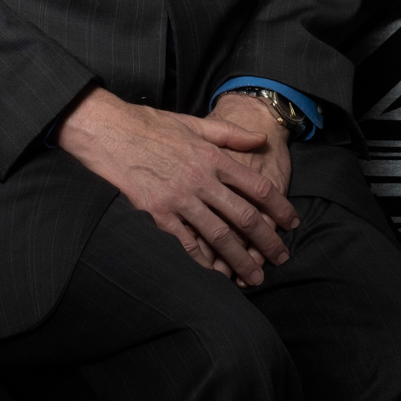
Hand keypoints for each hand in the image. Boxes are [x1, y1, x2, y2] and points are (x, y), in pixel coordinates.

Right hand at [58, 89, 296, 286]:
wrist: (108, 130)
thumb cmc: (150, 125)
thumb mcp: (194, 123)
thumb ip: (230, 133)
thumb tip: (261, 138)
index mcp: (212, 157)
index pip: (256, 187)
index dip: (279, 207)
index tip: (291, 223)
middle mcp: (200, 179)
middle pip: (244, 216)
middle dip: (267, 241)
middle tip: (282, 258)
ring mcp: (178, 198)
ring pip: (218, 234)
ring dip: (239, 259)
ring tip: (254, 276)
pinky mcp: (156, 212)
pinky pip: (185, 242)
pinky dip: (202, 259)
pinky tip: (214, 272)